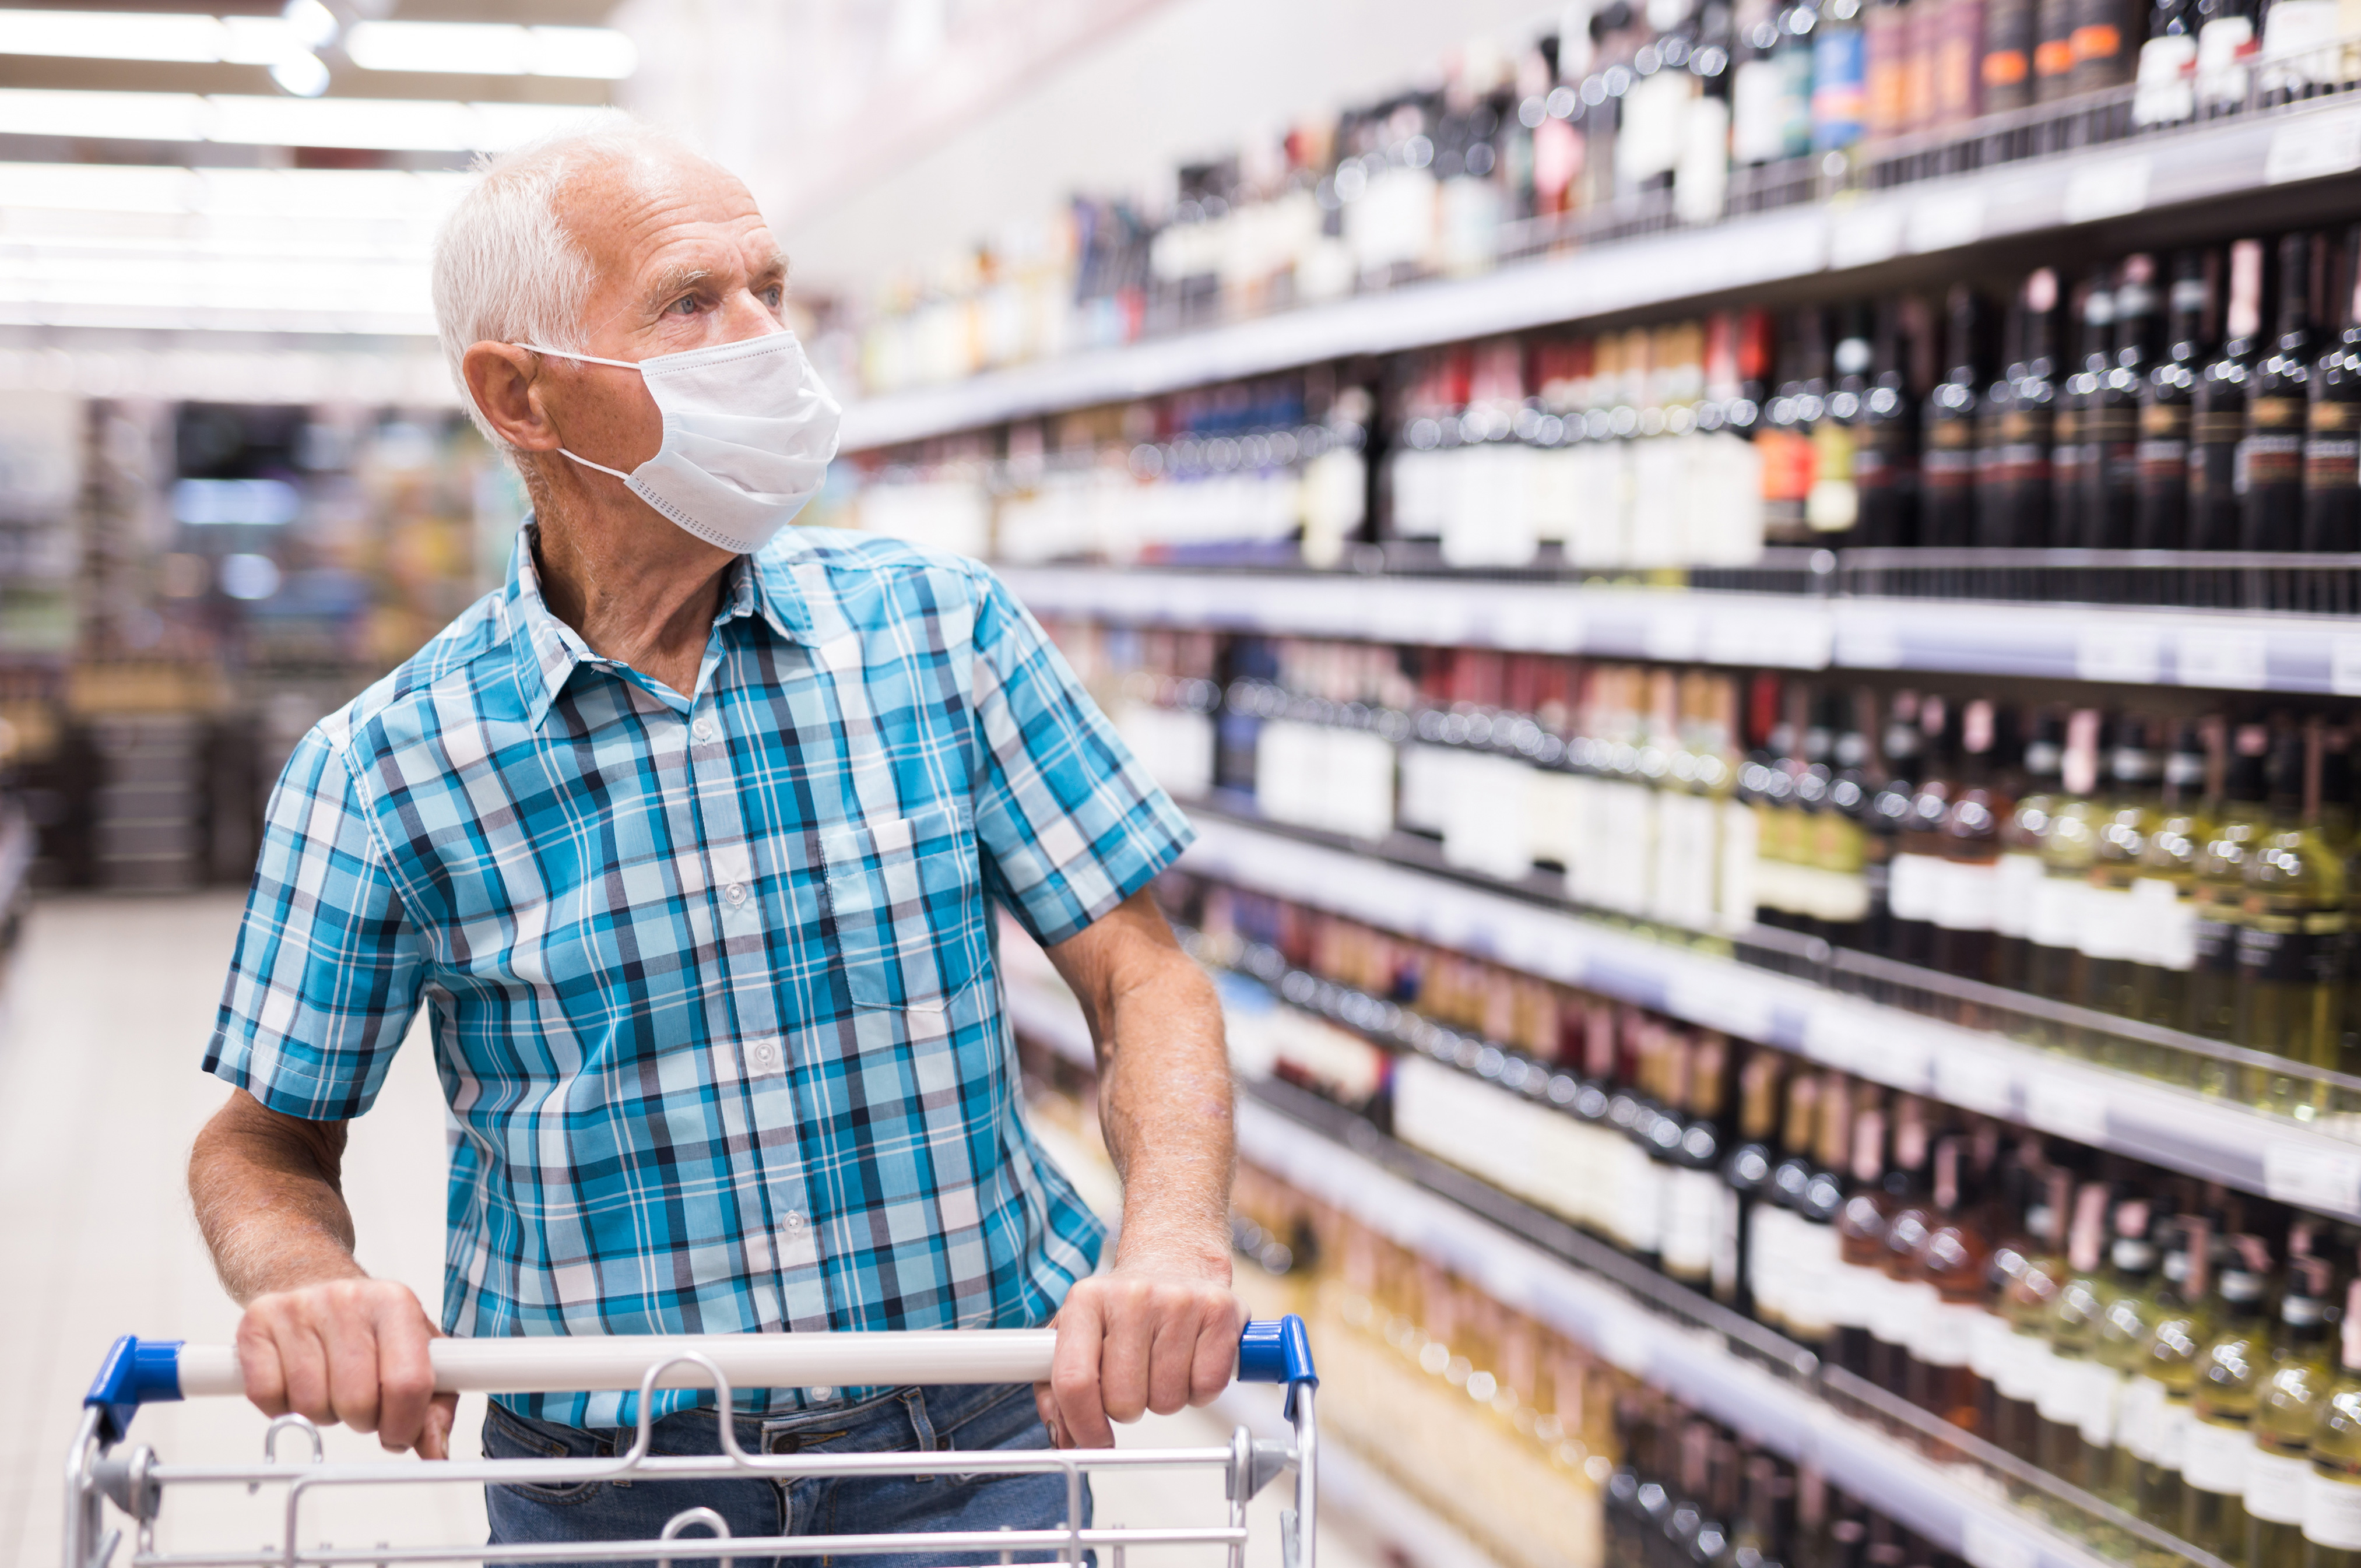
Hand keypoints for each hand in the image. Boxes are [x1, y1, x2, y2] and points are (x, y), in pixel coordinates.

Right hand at [235, 1277, 455, 1458]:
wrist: (312, 1280)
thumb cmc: (369, 1326)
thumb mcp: (418, 1352)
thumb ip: (436, 1406)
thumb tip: (436, 1452)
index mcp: (396, 1302)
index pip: (407, 1383)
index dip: (403, 1425)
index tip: (397, 1433)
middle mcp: (347, 1299)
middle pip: (356, 1401)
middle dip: (362, 1420)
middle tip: (362, 1405)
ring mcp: (298, 1309)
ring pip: (310, 1406)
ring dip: (323, 1415)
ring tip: (331, 1388)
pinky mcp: (256, 1324)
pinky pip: (268, 1398)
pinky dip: (283, 1408)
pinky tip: (298, 1384)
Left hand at [1036, 1260, 1244, 1448]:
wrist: (1174, 1257)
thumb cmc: (1123, 1307)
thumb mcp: (1078, 1333)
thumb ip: (1057, 1389)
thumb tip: (1063, 1439)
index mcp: (1085, 1300)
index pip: (1074, 1381)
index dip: (1083, 1425)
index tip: (1094, 1440)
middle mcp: (1131, 1295)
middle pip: (1123, 1400)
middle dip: (1127, 1407)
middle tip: (1133, 1381)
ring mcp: (1179, 1300)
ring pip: (1166, 1400)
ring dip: (1163, 1398)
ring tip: (1161, 1365)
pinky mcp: (1220, 1311)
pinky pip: (1206, 1388)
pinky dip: (1198, 1390)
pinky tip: (1190, 1361)